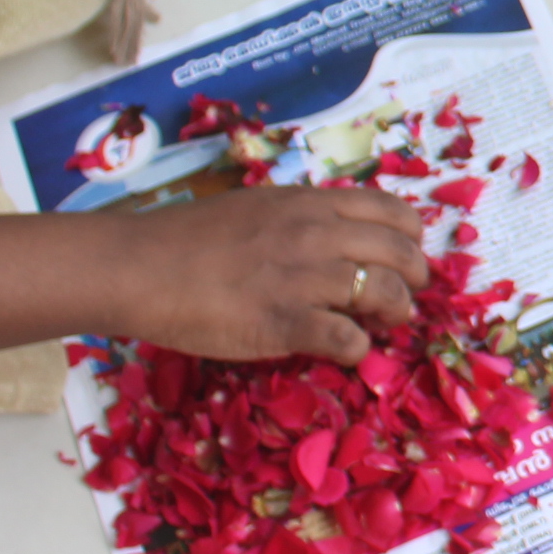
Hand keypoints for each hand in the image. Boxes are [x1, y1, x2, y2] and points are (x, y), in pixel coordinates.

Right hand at [109, 184, 431, 362]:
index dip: (412, 238)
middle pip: (400, 252)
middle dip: (415, 278)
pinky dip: (358, 348)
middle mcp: (316, 235)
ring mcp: (302, 278)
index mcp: (311, 204)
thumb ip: (302, 220)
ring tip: (384, 324)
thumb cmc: (187, 240)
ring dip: (396, 313)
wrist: (137, 267)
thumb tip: (337, 240)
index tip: (407, 256)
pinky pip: (348, 338)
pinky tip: (347, 350)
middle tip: (405, 298)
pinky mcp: (284, 322)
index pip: (393, 212)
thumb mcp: (257, 209)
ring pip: (386, 292)